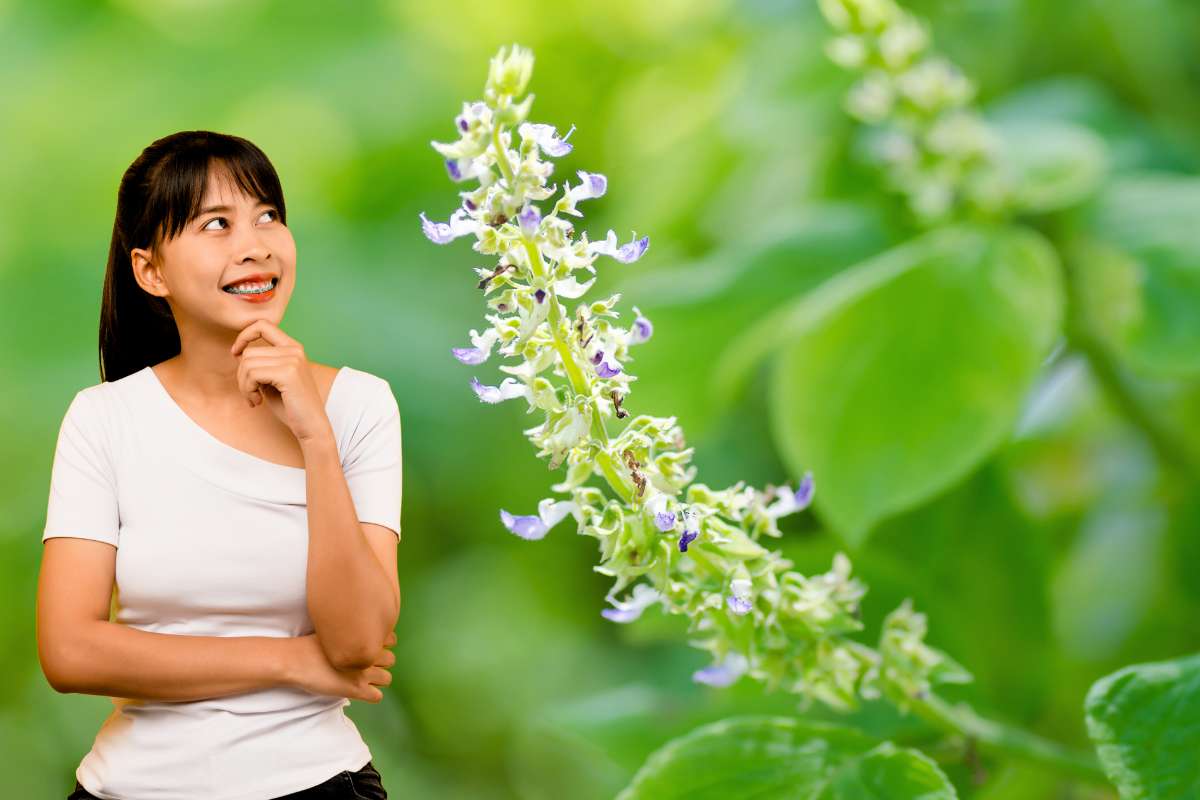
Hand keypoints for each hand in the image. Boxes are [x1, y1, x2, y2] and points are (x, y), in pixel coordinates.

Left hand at [229, 319, 330, 441]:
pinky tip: (257, 401)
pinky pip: (252, 374)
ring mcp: (293, 360)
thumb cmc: (291, 407)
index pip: (263, 325)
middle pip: (249, 351)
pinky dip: (248, 390)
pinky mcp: (288, 373)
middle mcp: (295, 350)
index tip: (235, 353)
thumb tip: (238, 351)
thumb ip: (260, 364)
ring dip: (244, 385)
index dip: (244, 335)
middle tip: (249, 393)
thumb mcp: (272, 380)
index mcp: (293, 348)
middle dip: (241, 375)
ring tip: (254, 398)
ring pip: (247, 363)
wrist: (311, 427)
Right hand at [287, 631, 396, 702]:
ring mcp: (363, 673)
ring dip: (378, 680)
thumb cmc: (310, 645)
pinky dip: (371, 695)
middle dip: (381, 664)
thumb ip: (351, 635)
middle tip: (366, 667)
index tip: (371, 649)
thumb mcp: (335, 632)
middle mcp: (367, 655)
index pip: (391, 640)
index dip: (382, 646)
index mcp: (363, 638)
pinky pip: (378, 696)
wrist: (296, 660)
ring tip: (363, 680)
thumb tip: (359, 637)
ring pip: (387, 679)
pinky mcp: (356, 690)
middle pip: (391, 660)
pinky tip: (359, 692)